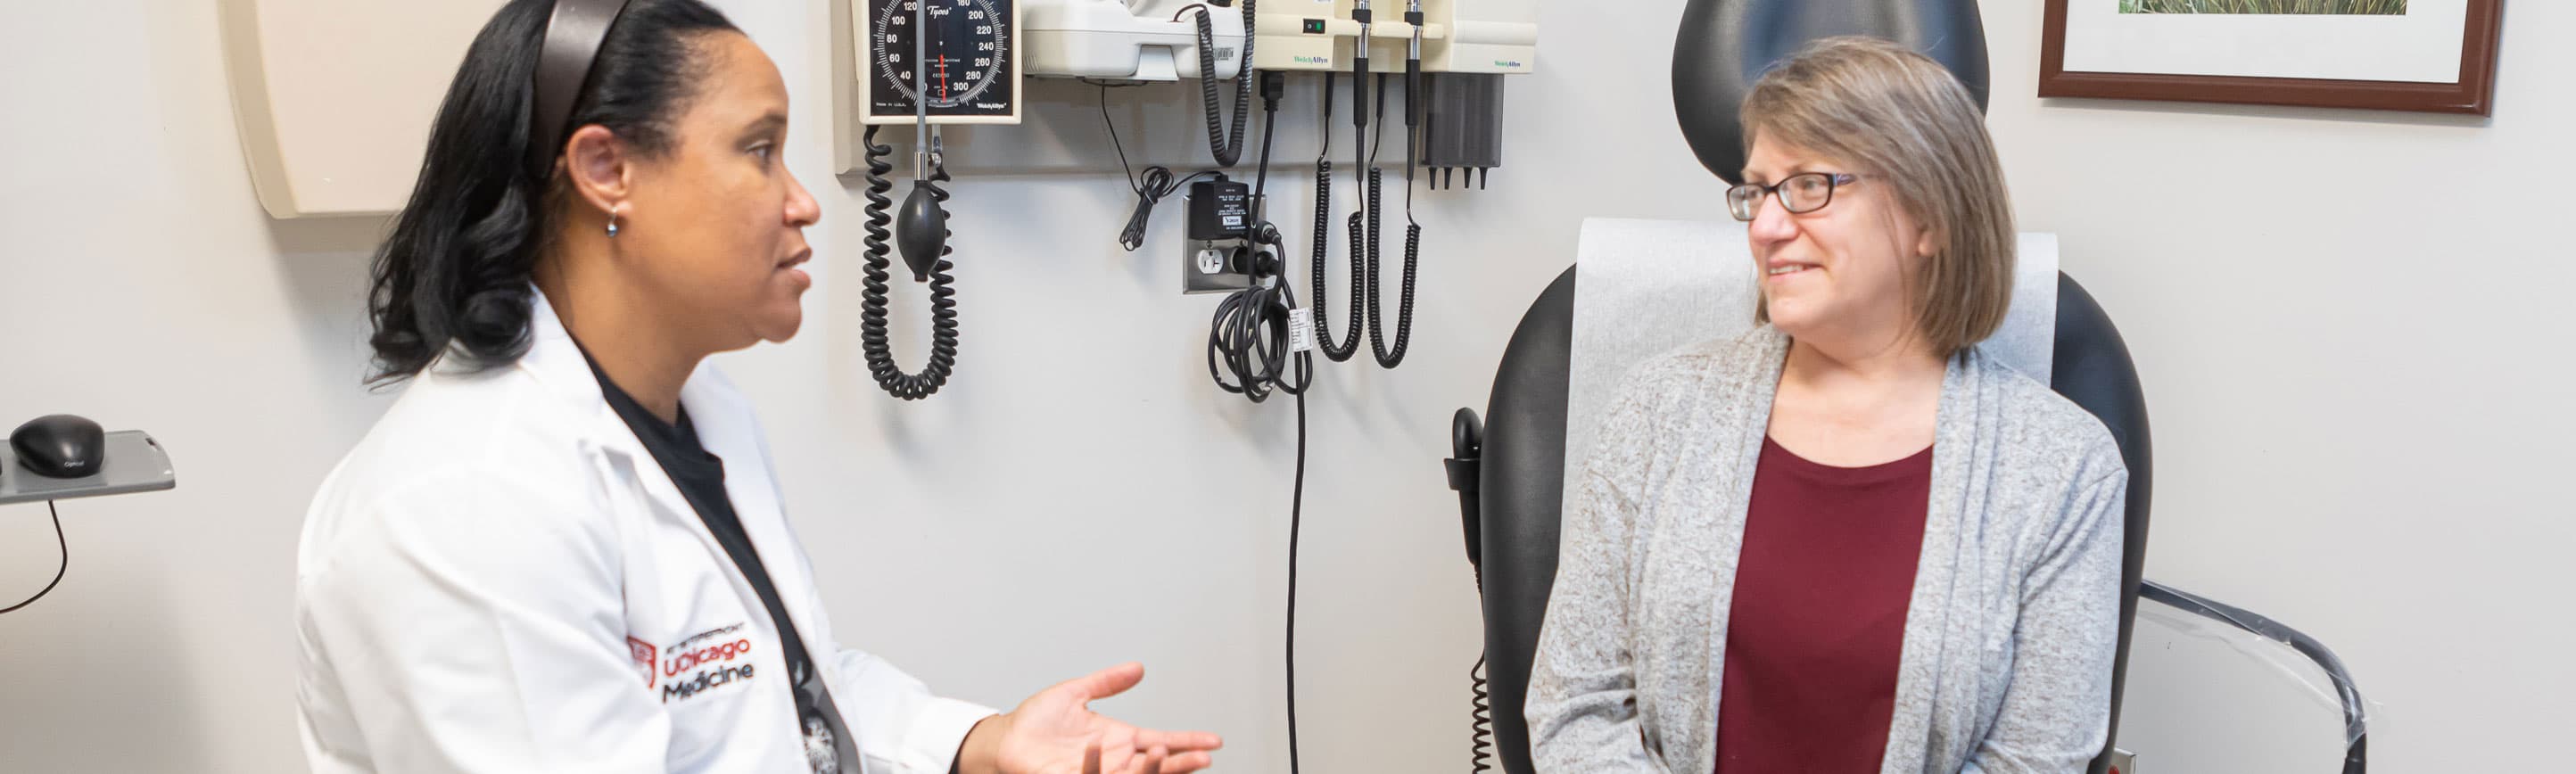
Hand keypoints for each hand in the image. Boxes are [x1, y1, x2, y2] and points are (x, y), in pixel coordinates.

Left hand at [958, 663, 1221, 773]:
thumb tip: (1138, 668)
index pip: (1163, 741)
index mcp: (1120, 739)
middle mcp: (1114, 760)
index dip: (1188, 741)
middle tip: (1204, 757)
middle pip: (1158, 764)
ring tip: (1165, 755)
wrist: (1006, 738)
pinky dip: (1108, 771)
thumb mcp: (1075, 692)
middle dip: (1182, 762)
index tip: (1214, 742)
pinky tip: (1124, 760)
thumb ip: (1107, 682)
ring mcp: (1098, 773)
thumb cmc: (1035, 720)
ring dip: (1155, 770)